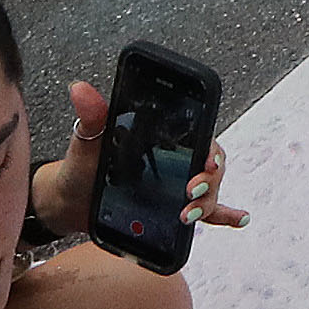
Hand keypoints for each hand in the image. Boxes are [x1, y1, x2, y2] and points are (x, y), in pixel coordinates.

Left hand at [35, 76, 246, 249]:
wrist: (69, 200)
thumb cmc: (81, 164)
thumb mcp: (88, 140)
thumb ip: (92, 115)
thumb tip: (80, 89)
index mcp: (164, 138)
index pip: (201, 139)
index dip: (210, 151)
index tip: (207, 163)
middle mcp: (177, 160)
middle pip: (210, 168)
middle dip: (208, 182)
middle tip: (189, 193)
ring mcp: (176, 185)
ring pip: (210, 191)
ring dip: (208, 202)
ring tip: (188, 215)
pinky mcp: (171, 208)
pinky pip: (207, 212)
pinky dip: (226, 214)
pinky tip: (239, 219)